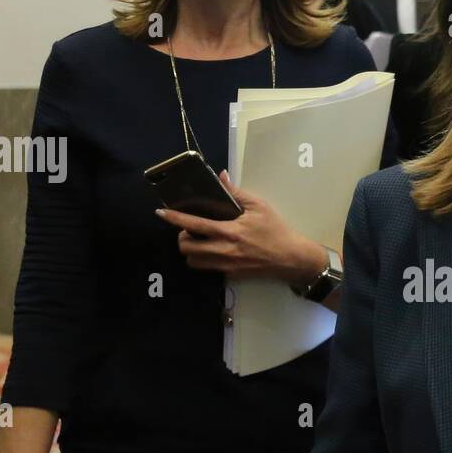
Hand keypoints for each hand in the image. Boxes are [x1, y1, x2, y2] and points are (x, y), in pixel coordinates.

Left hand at [155, 171, 326, 283]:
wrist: (291, 259)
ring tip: (199, 241)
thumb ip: (237, 193)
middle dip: (181, 238)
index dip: (175, 218)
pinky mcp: (230, 274)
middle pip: (187, 248)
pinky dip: (203, 260)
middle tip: (189, 230)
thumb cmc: (276, 230)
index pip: (195, 224)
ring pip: (193, 262)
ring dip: (190, 250)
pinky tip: (212, 250)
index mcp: (230, 231)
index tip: (160, 213)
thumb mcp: (260, 206)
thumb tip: (221, 177)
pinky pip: (207, 269)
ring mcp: (226, 265)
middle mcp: (224, 250)